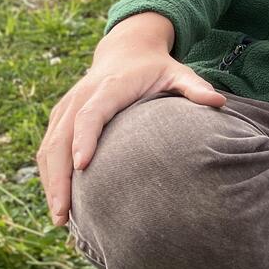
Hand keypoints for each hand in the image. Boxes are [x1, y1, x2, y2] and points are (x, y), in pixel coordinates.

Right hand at [37, 12, 225, 225]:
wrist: (127, 50)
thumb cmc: (157, 68)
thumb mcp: (180, 72)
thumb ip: (196, 88)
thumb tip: (219, 102)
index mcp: (108, 88)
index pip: (90, 114)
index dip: (84, 138)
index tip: (82, 165)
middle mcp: (81, 98)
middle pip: (61, 138)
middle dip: (59, 176)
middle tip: (64, 212)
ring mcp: (66, 108)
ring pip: (49, 147)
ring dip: (50, 182)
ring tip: (60, 217)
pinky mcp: (60, 117)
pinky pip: (48, 148)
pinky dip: (48, 175)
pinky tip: (58, 202)